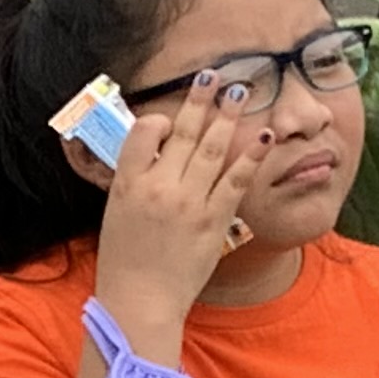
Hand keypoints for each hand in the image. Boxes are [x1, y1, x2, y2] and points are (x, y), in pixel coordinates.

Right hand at [91, 71, 262, 333]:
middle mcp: (158, 187)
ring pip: (211, 148)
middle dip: (200, 99)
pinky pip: (236, 180)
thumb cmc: (124, 263)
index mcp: (128, 184)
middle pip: (182, 132)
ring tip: (239, 91)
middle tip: (214, 74)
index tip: (169, 119)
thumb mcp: (116, 215)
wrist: (140, 303)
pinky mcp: (213, 220)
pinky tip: (262, 136)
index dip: (159, 120)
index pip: (143, 132)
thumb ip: (135, 183)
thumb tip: (156, 156)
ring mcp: (188, 203)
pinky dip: (250, 156)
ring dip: (227, 116)